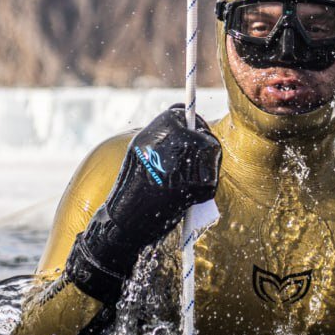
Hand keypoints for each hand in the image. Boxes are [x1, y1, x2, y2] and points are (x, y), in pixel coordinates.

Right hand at [66, 105, 219, 303]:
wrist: (123, 221)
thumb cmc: (131, 188)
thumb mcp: (139, 152)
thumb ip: (161, 137)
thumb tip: (188, 124)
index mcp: (151, 135)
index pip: (181, 113)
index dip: (190, 120)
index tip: (194, 127)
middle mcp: (168, 146)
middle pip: (200, 131)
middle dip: (203, 139)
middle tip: (201, 149)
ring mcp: (184, 165)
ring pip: (210, 151)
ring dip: (208, 159)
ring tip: (193, 173)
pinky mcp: (195, 187)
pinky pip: (211, 176)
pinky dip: (206, 182)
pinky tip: (190, 189)